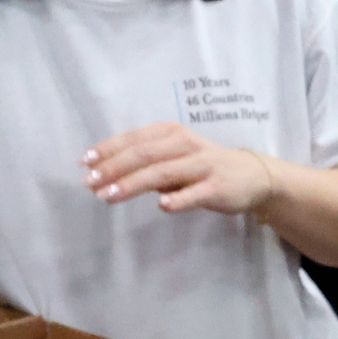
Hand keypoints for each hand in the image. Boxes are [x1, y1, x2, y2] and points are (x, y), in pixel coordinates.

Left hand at [84, 123, 276, 217]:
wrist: (252, 176)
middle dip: (114, 168)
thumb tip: (103, 175)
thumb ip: (144, 163)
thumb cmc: (202, 166)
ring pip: (162, 172)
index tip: (85, 163)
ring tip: (109, 196)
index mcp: (171, 133)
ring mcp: (202, 165)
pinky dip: (178, 199)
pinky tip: (162, 206)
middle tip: (90, 183)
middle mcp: (185, 144)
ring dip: (133, 184)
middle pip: (144, 154)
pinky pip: (194, 194)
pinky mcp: (217, 187)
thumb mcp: (173, 156)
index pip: (134, 139)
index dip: (108, 150)